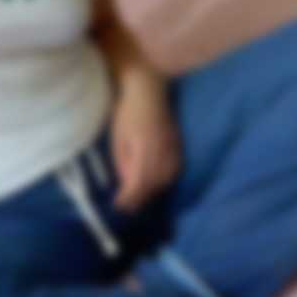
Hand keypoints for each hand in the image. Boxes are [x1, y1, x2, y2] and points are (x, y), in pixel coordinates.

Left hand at [111, 75, 181, 212]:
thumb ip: (123, 162)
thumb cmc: (127, 111)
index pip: (139, 183)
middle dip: (139, 198)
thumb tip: (126, 184)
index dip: (128, 198)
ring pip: (165, 180)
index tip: (117, 206)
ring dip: (151, 191)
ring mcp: (173, 149)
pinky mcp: (179, 147)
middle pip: (153, 185)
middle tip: (125, 206)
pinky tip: (153, 182)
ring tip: (137, 196)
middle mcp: (163, 152)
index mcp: (145, 149)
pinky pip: (173, 172)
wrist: (148, 90)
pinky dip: (162, 181)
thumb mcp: (118, 137)